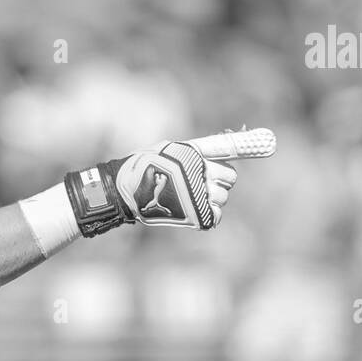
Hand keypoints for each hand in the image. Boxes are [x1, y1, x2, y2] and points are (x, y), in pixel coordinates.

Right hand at [112, 140, 236, 229]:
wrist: (127, 190)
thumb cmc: (148, 165)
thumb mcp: (172, 148)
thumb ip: (199, 149)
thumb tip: (224, 145)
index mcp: (197, 159)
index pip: (227, 159)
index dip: (230, 160)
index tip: (234, 159)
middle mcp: (202, 177)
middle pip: (229, 179)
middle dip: (218, 180)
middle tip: (201, 181)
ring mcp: (200, 197)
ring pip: (222, 198)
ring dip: (212, 197)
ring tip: (193, 195)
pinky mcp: (197, 215)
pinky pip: (216, 215)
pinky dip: (209, 213)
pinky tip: (196, 208)